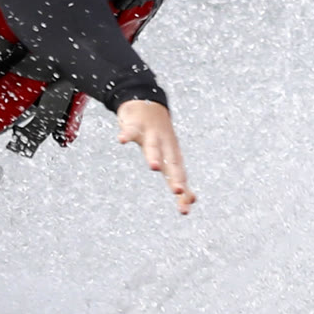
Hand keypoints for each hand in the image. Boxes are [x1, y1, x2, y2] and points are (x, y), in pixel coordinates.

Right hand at [116, 99, 195, 214]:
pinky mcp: (136, 125)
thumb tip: (192, 201)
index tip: (185, 210)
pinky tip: (121, 140)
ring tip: (154, 167)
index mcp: (173, 156)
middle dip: (175, 177)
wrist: (148, 103)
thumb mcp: (171, 157)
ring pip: (153, 146)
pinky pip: (131, 130)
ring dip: (154, 156)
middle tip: (177, 191)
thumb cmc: (161, 137)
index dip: (184, 192)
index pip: (180, 176)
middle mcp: (165, 146)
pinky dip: (127, 134)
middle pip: (171, 163)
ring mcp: (152, 134)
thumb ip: (179, 179)